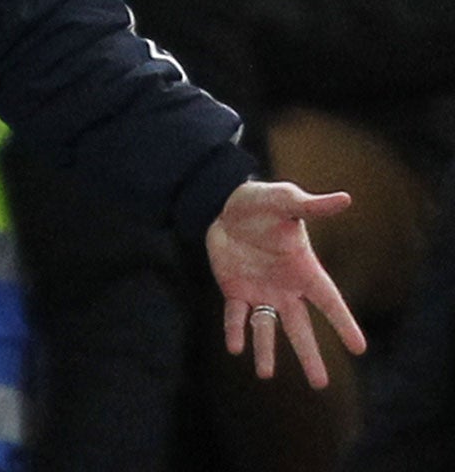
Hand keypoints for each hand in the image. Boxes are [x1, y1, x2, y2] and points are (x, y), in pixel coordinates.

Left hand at [207, 179, 366, 386]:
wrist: (226, 205)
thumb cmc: (263, 202)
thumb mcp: (285, 200)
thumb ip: (311, 206)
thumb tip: (344, 198)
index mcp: (304, 270)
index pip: (329, 301)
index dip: (343, 323)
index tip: (359, 348)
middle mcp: (285, 287)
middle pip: (300, 328)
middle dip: (310, 355)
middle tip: (320, 385)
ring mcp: (260, 291)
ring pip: (266, 328)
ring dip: (266, 352)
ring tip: (264, 375)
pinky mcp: (235, 290)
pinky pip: (235, 316)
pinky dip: (235, 330)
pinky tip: (235, 349)